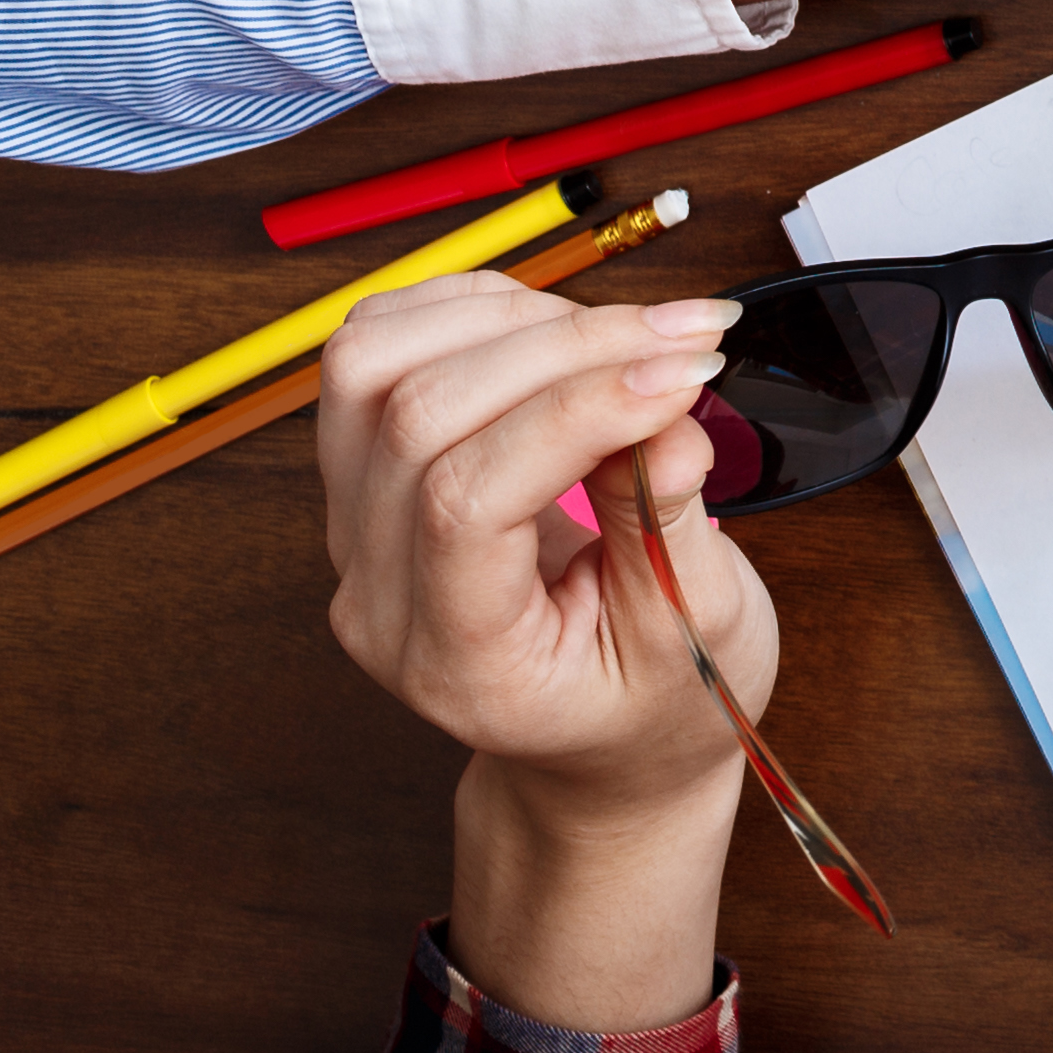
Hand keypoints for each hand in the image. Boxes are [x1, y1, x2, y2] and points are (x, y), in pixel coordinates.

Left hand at [322, 275, 758, 1032]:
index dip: (577, 412)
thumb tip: (667, 413)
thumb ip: (670, 526)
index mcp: (455, 661)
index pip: (465, 502)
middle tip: (691, 336)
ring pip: (371, 365)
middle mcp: (377, 594)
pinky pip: (376, 349)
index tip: (689, 372)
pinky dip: (469, 307)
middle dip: (568, 346)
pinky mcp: (367, 476)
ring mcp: (356, 531)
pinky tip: (559, 325)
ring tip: (621, 335)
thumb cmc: (653, 707)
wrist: (598, 744)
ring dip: (507, 316)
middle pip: (416, 415)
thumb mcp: (696, 640)